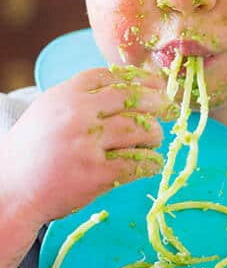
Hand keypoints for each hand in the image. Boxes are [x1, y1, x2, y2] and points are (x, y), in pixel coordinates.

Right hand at [2, 67, 172, 226]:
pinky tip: (152, 164)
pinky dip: (151, 163)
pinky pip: (138, 163)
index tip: (157, 85)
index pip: (113, 77)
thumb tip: (129, 87)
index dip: (140, 80)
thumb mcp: (49, 112)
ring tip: (155, 140)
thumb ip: (80, 98)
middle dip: (158, 103)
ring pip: (141, 129)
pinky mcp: (97, 173)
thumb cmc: (32, 152)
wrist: (10, 191)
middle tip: (169, 109)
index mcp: (66, 95)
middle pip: (134, 99)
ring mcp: (88, 144)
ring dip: (156, 135)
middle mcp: (78, 115)